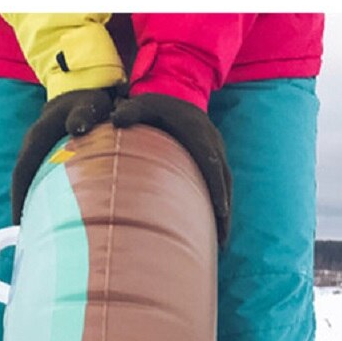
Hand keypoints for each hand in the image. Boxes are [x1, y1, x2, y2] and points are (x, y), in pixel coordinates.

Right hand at [11, 86, 121, 222]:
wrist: (84, 87)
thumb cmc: (89, 101)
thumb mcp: (90, 105)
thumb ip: (84, 115)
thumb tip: (77, 128)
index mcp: (38, 138)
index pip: (22, 173)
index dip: (18, 199)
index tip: (18, 223)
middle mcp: (32, 145)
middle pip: (22, 181)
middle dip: (21, 207)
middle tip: (28, 235)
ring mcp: (38, 149)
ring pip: (29, 180)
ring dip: (29, 203)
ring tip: (36, 230)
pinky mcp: (46, 154)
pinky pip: (38, 177)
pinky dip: (40, 195)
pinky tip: (49, 213)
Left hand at [111, 93, 231, 244]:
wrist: (176, 96)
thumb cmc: (157, 106)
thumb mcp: (142, 105)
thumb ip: (129, 112)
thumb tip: (115, 119)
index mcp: (198, 134)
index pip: (211, 164)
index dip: (217, 189)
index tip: (221, 212)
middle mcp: (213, 144)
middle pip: (224, 181)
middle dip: (224, 211)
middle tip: (222, 241)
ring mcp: (216, 152)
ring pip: (226, 186)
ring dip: (225, 214)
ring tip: (221, 244)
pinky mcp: (214, 159)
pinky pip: (221, 185)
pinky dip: (220, 206)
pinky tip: (214, 228)